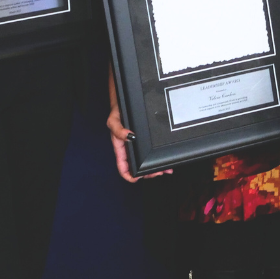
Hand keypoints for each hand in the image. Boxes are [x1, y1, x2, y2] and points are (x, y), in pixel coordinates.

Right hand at [106, 65, 169, 181]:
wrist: (125, 100)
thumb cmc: (117, 112)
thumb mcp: (113, 120)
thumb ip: (118, 130)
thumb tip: (128, 136)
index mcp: (120, 148)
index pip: (123, 167)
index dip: (130, 175)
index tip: (138, 178)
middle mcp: (129, 148)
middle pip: (138, 168)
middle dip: (148, 173)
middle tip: (158, 172)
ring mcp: (137, 146)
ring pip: (146, 162)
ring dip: (155, 168)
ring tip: (165, 169)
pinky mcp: (145, 141)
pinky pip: (151, 153)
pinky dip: (158, 159)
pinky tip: (165, 161)